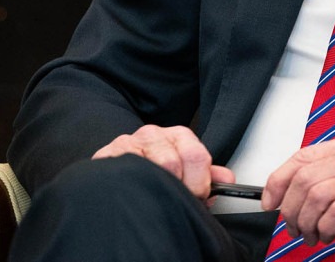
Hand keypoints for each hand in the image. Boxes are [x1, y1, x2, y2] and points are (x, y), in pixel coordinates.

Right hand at [92, 124, 234, 201]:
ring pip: (151, 169)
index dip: (200, 183)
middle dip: (179, 188)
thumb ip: (208, 174)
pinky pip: (125, 172)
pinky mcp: (107, 155)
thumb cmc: (157, 166)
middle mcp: (154, 134)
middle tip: (176, 201)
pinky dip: (134, 186)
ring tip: (156, 196)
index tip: (197, 197)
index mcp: (179, 135)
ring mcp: (129, 143)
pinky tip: (137, 190)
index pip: (197, 156)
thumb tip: (227, 180)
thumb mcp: (185, 168)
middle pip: (174, 163)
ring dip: (157, 188)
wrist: (121, 163)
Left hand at [263, 130, 334, 257]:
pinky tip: (329, 235)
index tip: (270, 201)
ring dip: (306, 223)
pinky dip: (325, 229)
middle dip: (291, 209)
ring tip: (312, 235)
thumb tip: (289, 191)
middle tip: (294, 227)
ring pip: (316, 195)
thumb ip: (332, 177)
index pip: (303, 155)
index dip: (278, 180)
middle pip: (305, 177)